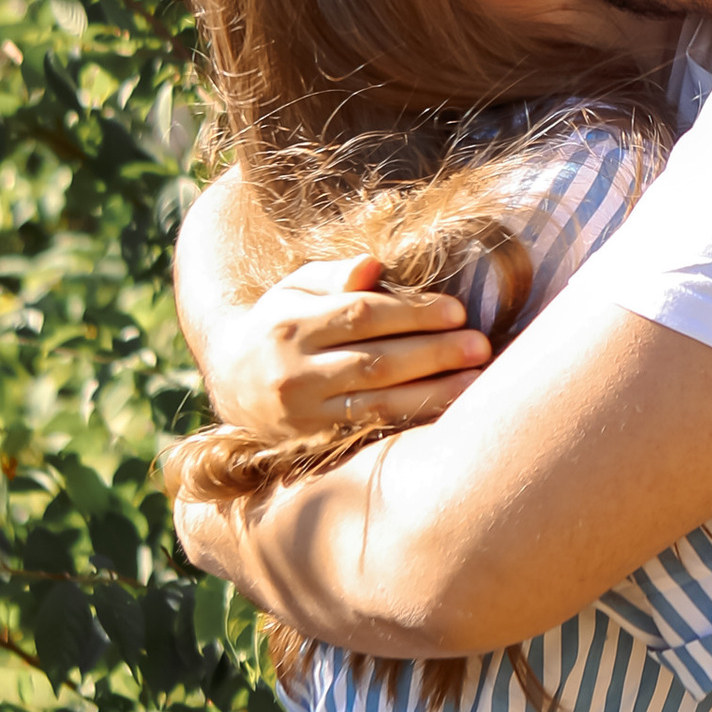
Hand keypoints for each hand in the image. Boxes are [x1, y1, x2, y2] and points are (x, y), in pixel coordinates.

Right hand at [199, 254, 492, 442]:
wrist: (231, 383)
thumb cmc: (280, 324)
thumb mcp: (294, 289)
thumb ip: (335, 275)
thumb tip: (374, 265)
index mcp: (289, 326)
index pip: (361, 315)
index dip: (413, 313)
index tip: (457, 312)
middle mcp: (293, 374)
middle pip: (375, 362)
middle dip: (433, 353)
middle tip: (479, 345)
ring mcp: (303, 416)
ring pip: (377, 404)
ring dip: (433, 393)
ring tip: (475, 381)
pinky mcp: (314, 445)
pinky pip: (371, 433)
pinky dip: (412, 422)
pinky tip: (447, 411)